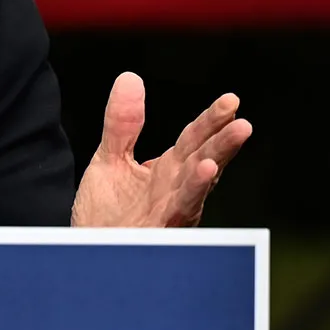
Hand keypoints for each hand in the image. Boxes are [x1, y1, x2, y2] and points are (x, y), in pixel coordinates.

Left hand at [72, 72, 251, 227]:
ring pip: (196, 189)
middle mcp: (176, 190)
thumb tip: (130, 77)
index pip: (194, 139)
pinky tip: (201, 176)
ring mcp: (170, 213)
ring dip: (211, 170)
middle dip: (223, 143)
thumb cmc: (105, 213)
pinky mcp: (158, 233)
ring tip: (221, 153)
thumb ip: (122, 124)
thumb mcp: (110, 159)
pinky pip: (177, 213)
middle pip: (203, 160)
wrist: (87, 252)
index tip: (231, 101)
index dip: (211, 120)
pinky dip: (190, 196)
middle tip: (242, 123)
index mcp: (168, 170)